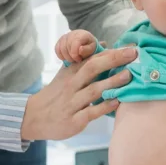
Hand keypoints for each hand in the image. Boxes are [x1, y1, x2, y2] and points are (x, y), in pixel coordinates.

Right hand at [21, 46, 136, 140]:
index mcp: (71, 73)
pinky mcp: (73, 120)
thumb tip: (104, 44)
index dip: (111, 52)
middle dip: (113, 60)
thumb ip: (85, 61)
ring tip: (128, 76)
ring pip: (93, 91)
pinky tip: (117, 102)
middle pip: (92, 69)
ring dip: (112, 83)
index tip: (130, 47)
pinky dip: (104, 107)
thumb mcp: (66, 75)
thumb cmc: (55, 95)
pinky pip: (90, 112)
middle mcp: (71, 86)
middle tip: (132, 54)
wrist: (33, 117)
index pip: (91, 58)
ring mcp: (72, 103)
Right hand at [55, 30, 97, 63]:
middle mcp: (72, 33)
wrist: (85, 43)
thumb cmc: (89, 46)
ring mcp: (65, 36)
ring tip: (73, 59)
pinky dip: (60, 55)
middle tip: (77, 60)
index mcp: (82, 34)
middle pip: (67, 46)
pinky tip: (66, 58)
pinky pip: (57, 49)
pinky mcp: (60, 41)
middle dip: (71, 56)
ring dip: (66, 56)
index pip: (75, 42)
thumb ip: (87, 50)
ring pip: (61, 48)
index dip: (75, 53)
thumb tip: (80, 49)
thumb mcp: (92, 49)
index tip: (78, 60)